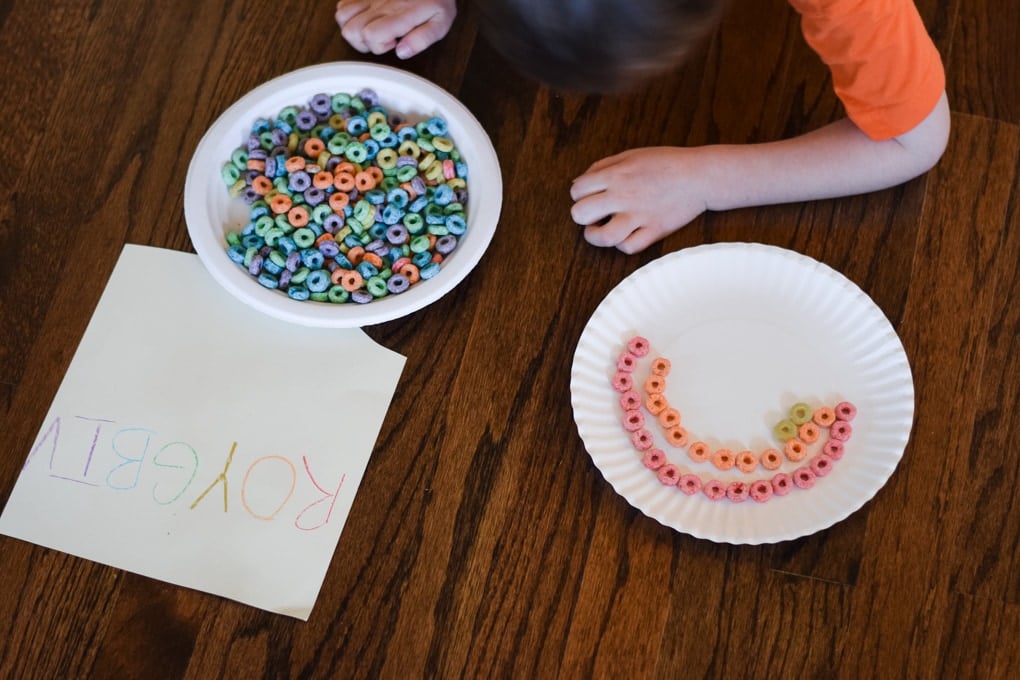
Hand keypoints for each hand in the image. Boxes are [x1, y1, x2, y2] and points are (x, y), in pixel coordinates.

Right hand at [336, 0, 456, 58]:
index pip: (371, 35)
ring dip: (353, 28)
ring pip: (341, 16)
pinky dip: (349, 14)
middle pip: (351, 30)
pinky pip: (343, 3)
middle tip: (383, 38)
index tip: (393, 43)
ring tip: (372, 29)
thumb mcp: (440, 22)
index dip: (379, 46)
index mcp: (399, 14)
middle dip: (364, 42)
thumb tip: (401, 52)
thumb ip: (422, 39)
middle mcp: (380, 4)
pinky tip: (366, 17)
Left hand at [570, 147, 709, 253]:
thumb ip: (602, 167)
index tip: (589, 197)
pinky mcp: (654, 230)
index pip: (577, 190)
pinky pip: (629, 247)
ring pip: (603, 237)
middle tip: (593, 215)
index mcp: (616, 174)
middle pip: (581, 214)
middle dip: (582, 216)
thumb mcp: (630, 155)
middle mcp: (623, 195)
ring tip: (601, 230)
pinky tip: (625, 235)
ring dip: (595, 236)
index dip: (579, 195)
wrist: (699, 175)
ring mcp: (639, 215)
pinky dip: (623, 244)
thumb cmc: (665, 163)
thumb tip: (578, 182)